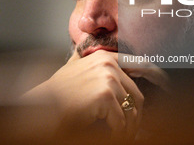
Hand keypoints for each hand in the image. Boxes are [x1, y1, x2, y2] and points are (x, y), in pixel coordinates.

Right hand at [22, 49, 142, 140]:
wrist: (43, 105)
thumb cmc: (58, 91)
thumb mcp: (76, 68)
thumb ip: (92, 62)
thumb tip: (105, 60)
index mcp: (105, 57)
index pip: (138, 67)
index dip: (150, 82)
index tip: (145, 101)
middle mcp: (108, 64)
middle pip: (136, 94)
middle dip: (135, 114)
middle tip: (131, 129)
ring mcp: (107, 78)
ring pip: (131, 109)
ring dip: (129, 127)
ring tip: (123, 135)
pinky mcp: (104, 95)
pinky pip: (120, 121)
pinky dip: (118, 133)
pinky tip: (113, 137)